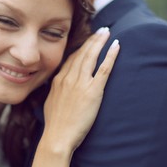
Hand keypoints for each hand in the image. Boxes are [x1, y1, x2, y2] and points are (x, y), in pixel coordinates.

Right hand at [31, 27, 119, 166]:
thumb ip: (56, 90)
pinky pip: (104, 69)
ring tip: (107, 32)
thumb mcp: (51, 102)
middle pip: (82, 53)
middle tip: (101, 30)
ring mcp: (80, 83)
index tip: (89, 41)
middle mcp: (69, 77)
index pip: (71, 58)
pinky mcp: (93, 91)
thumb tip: (59, 86)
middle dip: (92, 40)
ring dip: (100, 42)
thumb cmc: (55, 123)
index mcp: (59, 79)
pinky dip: (110, 56)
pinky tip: (116, 46)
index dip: (81, 47)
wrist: (57, 136)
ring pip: (92, 56)